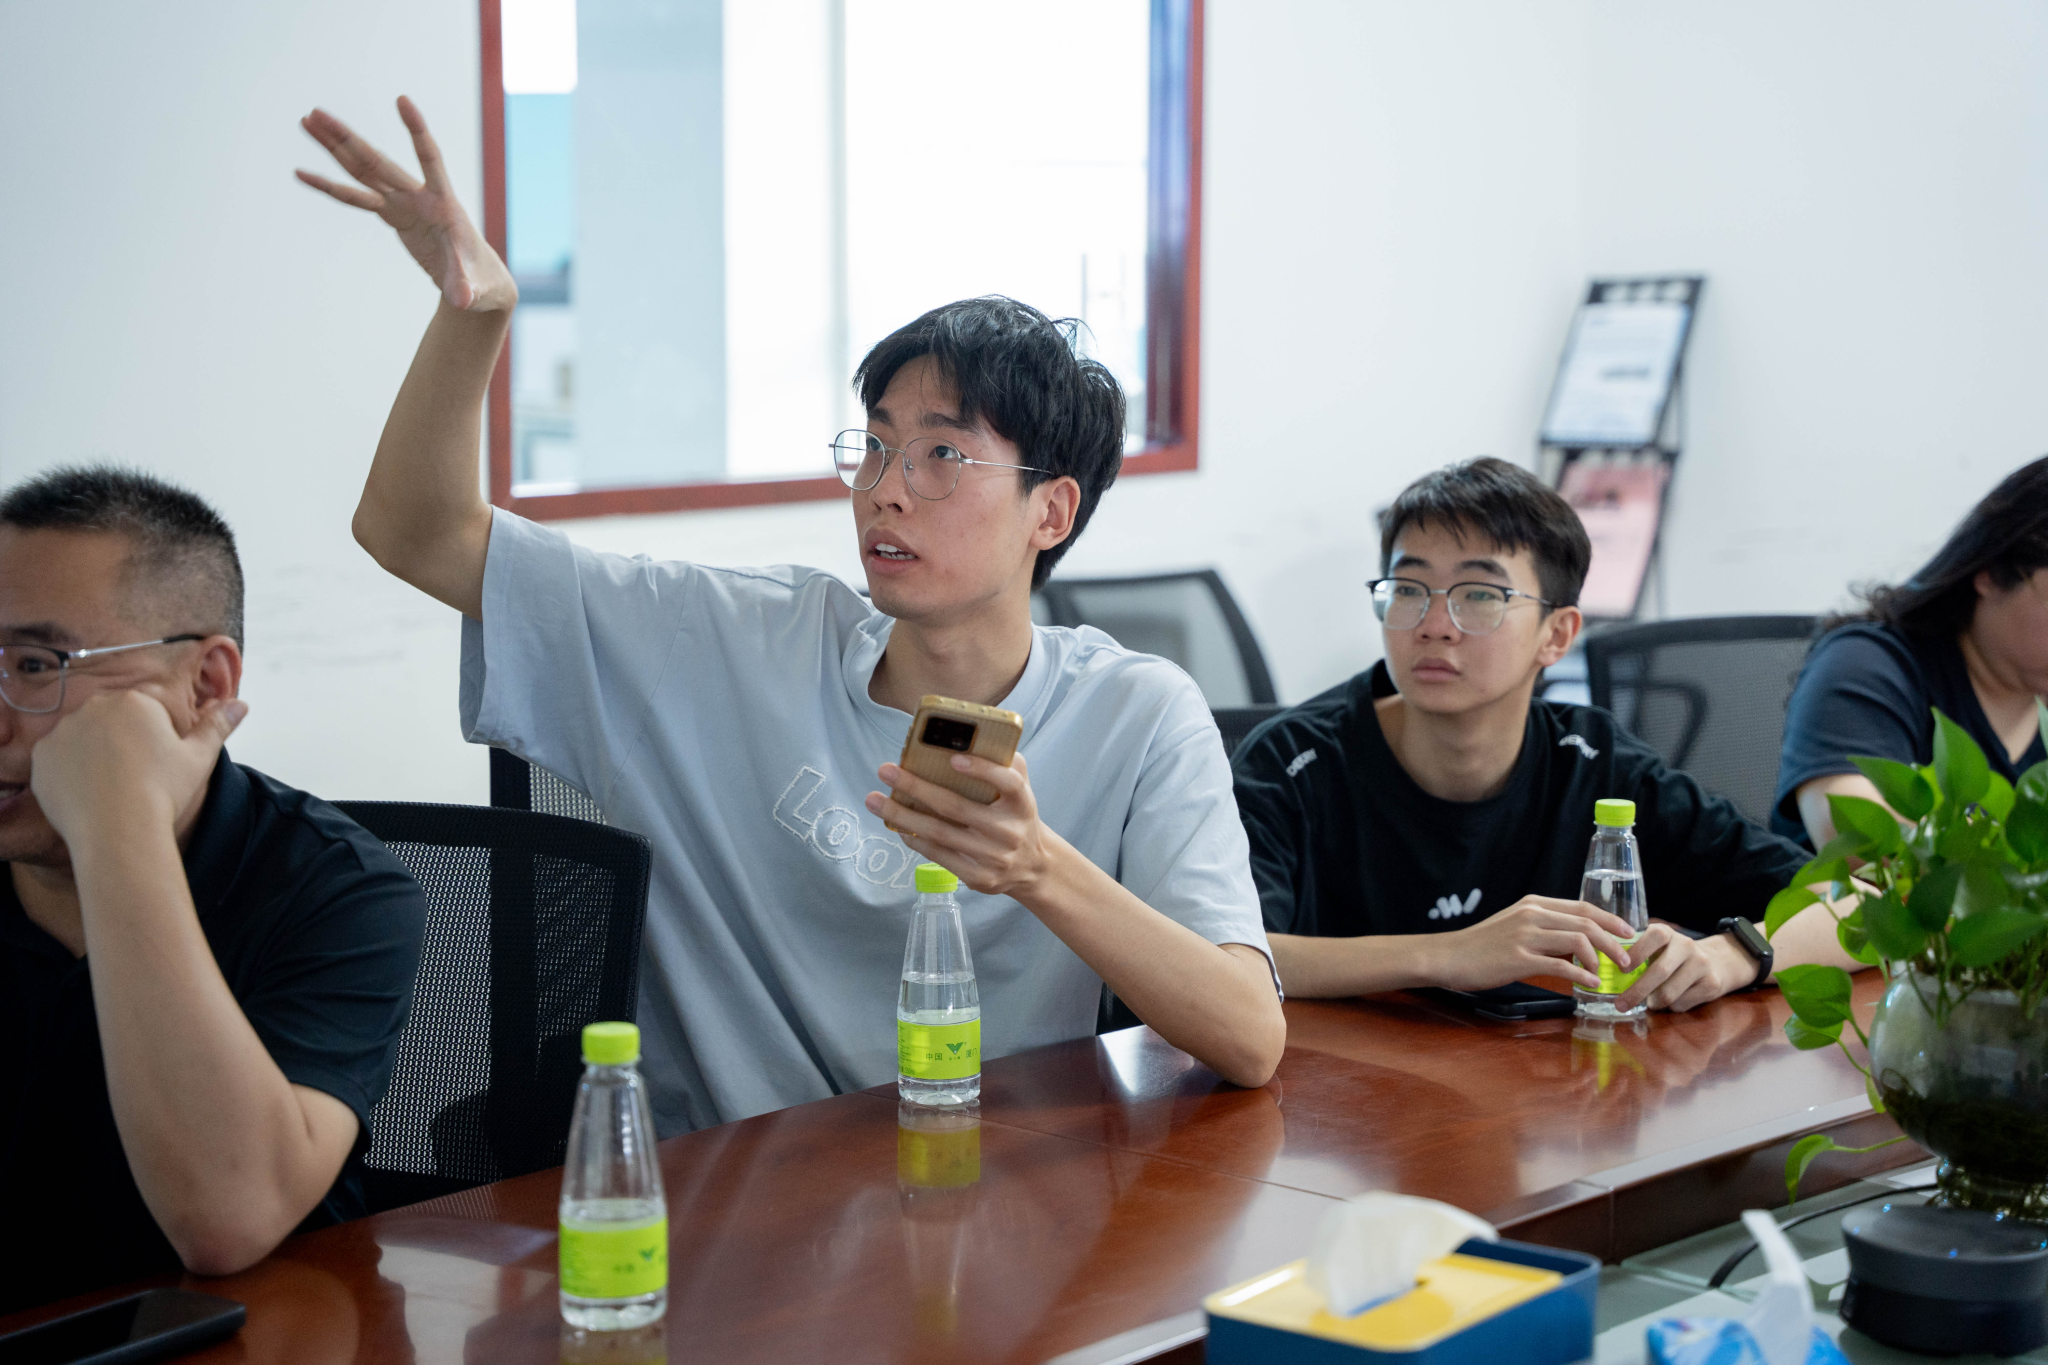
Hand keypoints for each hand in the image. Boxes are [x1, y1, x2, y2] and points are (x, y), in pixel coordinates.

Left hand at [30, 692, 247, 848]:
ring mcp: (63, 731)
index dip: (158, 737)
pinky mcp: (42, 757)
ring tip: (114, 787)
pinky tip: (91, 793)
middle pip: (114, 720)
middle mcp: (94, 708)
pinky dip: (72, 772)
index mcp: (135, 702)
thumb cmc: (163, 793)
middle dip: (125, 741)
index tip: (160, 763)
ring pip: (85, 738)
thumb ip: (217, 725)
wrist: (119, 831)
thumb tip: (240, 704)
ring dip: (96, 754)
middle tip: (139, 776)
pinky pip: (59, 759)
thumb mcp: (199, 757)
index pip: (148, 710)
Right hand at [297, 98, 516, 312]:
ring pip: (363, 170)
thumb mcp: (474, 289)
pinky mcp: (393, 216)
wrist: (477, 286)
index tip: (402, 100)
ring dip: (335, 147)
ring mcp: (404, 204)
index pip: (430, 158)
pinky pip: (356, 198)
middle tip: (315, 113)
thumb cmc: (480, 284)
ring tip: (306, 122)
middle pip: (378, 161)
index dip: (417, 132)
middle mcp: (420, 197)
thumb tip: (462, 300)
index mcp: (443, 205)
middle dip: (347, 138)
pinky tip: (303, 174)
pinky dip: (330, 186)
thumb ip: (465, 288)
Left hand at [865, 752, 1053, 900]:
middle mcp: (1010, 832)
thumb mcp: (1022, 789)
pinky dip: (916, 840)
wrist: (1033, 865)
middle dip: (915, 787)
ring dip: (903, 816)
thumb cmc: (1016, 816)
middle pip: (956, 808)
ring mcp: (994, 858)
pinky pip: (940, 857)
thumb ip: (1006, 764)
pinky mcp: (980, 878)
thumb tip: (966, 739)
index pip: (1008, 783)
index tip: (953, 759)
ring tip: (875, 800)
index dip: (983, 770)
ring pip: (940, 834)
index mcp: (1023, 804)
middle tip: (885, 770)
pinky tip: (898, 826)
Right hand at [1433, 895, 1637, 991]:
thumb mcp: (1514, 925)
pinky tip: (1589, 984)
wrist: (1448, 955)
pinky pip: (1560, 965)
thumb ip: (1543, 928)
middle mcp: (1532, 915)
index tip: (1629, 934)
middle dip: (1614, 941)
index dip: (1611, 920)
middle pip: (1586, 922)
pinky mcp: (1519, 959)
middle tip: (1626, 960)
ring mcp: (1525, 936)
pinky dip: (1581, 975)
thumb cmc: (1481, 945)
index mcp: (1533, 904)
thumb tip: (1576, 942)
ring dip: (1600, 959)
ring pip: (1578, 940)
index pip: (1583, 907)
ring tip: (1607, 974)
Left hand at [1613, 924, 1755, 1012]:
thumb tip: (1604, 972)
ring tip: (1648, 1003)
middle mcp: (1686, 945)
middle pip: (1659, 972)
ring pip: (1670, 993)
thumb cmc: (1672, 956)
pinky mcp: (1712, 984)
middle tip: (1620, 1004)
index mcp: (1667, 933)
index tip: (1622, 971)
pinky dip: (1671, 1007)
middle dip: (1636, 992)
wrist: (1716, 961)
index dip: (1637, 953)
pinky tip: (1670, 1001)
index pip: (1653, 937)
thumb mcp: (1656, 947)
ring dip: (1654, 1003)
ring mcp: (1702, 964)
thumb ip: (1635, 953)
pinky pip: (1682, 1003)